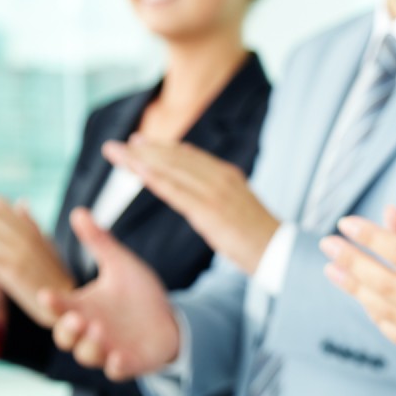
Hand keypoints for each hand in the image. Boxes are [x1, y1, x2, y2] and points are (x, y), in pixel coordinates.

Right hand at [43, 209, 180, 379]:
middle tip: (77, 318)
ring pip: (87, 355)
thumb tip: (79, 211)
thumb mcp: (121, 265)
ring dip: (90, 345)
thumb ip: (99, 243)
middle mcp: (90, 330)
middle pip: (65, 336)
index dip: (52, 303)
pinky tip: (120, 358)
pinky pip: (116, 371)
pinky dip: (116, 366)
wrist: (170, 320)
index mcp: (83, 306)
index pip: (59, 306)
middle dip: (67, 330)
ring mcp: (107, 349)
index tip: (48, 294)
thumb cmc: (139, 295)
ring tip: (99, 329)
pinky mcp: (128, 363)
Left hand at [103, 135, 277, 273]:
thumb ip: (219, 197)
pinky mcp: (209, 210)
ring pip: (170, 169)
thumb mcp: (238, 208)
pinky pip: (175, 190)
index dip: (162, 148)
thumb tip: (201, 198)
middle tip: (117, 146)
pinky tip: (135, 171)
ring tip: (116, 154)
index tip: (140, 143)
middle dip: (144, 150)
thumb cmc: (259, 237)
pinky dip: (153, 178)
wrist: (279, 252)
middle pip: (175, 158)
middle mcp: (219, 178)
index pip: (188, 156)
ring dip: (140, 159)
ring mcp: (214, 192)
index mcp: (228, 175)